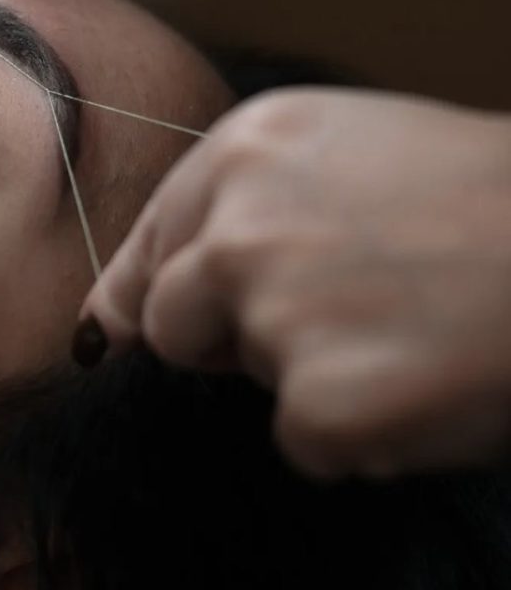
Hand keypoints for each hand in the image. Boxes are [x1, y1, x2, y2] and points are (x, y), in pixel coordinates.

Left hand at [81, 88, 510, 479]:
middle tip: (335, 313)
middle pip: (167, 322)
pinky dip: (361, 431)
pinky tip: (428, 378)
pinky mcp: (326, 400)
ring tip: (400, 330)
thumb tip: (115, 316)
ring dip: (303, 374)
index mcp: (244, 148)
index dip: (155, 293)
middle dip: (226, 337)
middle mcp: (241, 224)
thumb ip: (232, 211)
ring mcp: (278, 311)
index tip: (159, 323)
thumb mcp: (344, 153)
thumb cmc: (478, 195)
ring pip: (239, 379)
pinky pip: (309, 441)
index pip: (146, 248)